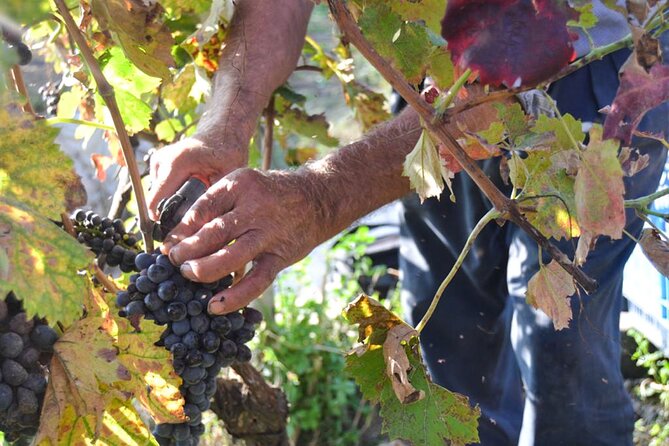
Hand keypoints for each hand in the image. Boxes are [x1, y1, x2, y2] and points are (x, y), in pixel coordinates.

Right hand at [147, 136, 246, 219]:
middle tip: (188, 229)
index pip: (157, 202)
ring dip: (170, 206)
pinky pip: (161, 188)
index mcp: (177, 164)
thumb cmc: (229, 153)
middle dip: (169, 217)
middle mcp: (162, 160)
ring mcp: (158, 160)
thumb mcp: (227, 177)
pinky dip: (172, 196)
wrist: (222, 131)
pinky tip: (189, 199)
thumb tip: (206, 226)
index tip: (175, 240)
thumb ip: (214, 198)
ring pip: (157, 196)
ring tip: (191, 213)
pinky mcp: (158, 162)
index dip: (163, 224)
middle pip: (156, 201)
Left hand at [161, 168, 331, 313]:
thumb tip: (182, 234)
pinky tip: (215, 306)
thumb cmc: (270, 195)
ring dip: (204, 270)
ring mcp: (268, 234)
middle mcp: (254, 208)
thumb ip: (216, 206)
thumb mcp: (243, 187)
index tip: (168, 245)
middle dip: (188, 250)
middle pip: (213, 233)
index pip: (202, 209)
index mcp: (239, 185)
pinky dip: (235, 296)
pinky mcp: (280, 256)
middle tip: (174, 261)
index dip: (180, 230)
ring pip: (230, 257)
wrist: (317, 200)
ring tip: (189, 275)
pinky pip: (256, 281)